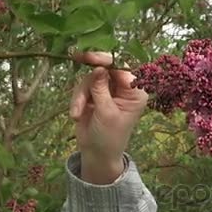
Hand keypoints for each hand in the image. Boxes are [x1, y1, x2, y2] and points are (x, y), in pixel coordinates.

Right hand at [70, 52, 147, 183]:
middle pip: (106, 68)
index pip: (122, 68)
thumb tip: (99, 67)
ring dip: (80, 95)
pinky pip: (82, 88)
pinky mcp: (94, 95)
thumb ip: (101, 89)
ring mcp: (109, 90)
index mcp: (135, 92)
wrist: (97, 155)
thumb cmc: (108, 137)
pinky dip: (76, 100)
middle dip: (90, 72)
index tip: (89, 57)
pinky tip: (76, 115)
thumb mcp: (105, 113)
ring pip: (90, 78)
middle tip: (76, 57)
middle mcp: (124, 88)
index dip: (106, 60)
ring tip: (76, 113)